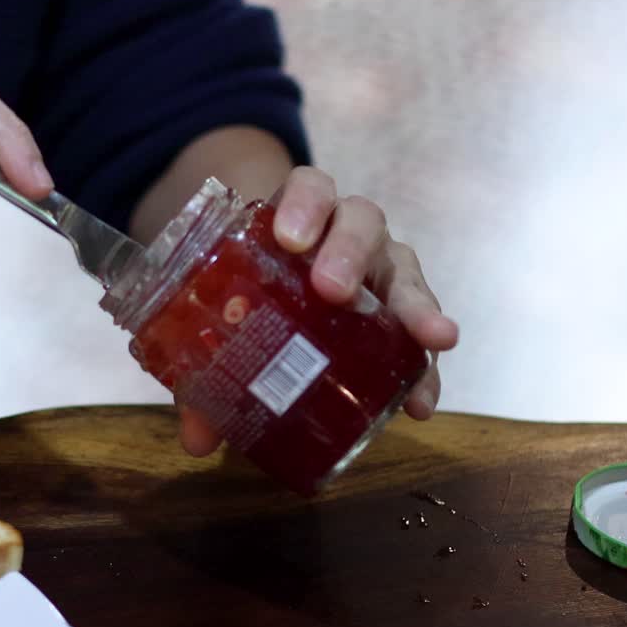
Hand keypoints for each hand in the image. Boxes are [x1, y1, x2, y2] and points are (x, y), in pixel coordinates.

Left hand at [179, 166, 459, 456]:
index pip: (309, 188)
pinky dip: (422, 369)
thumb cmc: (252, 299)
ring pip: (404, 272)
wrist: (283, 300)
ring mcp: (381, 271)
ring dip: (414, 305)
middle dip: (350, 253)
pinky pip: (417, 336)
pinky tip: (421, 403)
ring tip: (428, 339)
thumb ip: (204, 373)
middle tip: (333, 290)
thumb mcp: (225, 323)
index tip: (289, 239)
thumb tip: (197, 438)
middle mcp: (347, 235)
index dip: (304, 205)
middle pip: (361, 223)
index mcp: (298, 220)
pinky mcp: (401, 315)